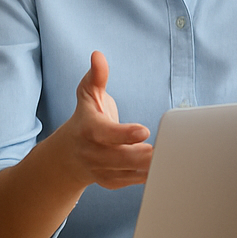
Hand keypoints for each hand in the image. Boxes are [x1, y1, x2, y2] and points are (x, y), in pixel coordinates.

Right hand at [53, 51, 152, 189]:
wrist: (69, 155)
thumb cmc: (85, 119)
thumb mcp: (88, 95)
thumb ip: (97, 76)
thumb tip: (98, 55)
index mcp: (89, 129)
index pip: (107, 134)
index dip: (125, 134)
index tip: (144, 131)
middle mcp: (93, 153)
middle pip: (121, 157)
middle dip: (143, 155)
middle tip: (163, 148)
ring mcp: (101, 170)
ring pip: (128, 173)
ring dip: (149, 167)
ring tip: (167, 158)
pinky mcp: (111, 182)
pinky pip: (132, 182)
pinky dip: (148, 176)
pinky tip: (163, 168)